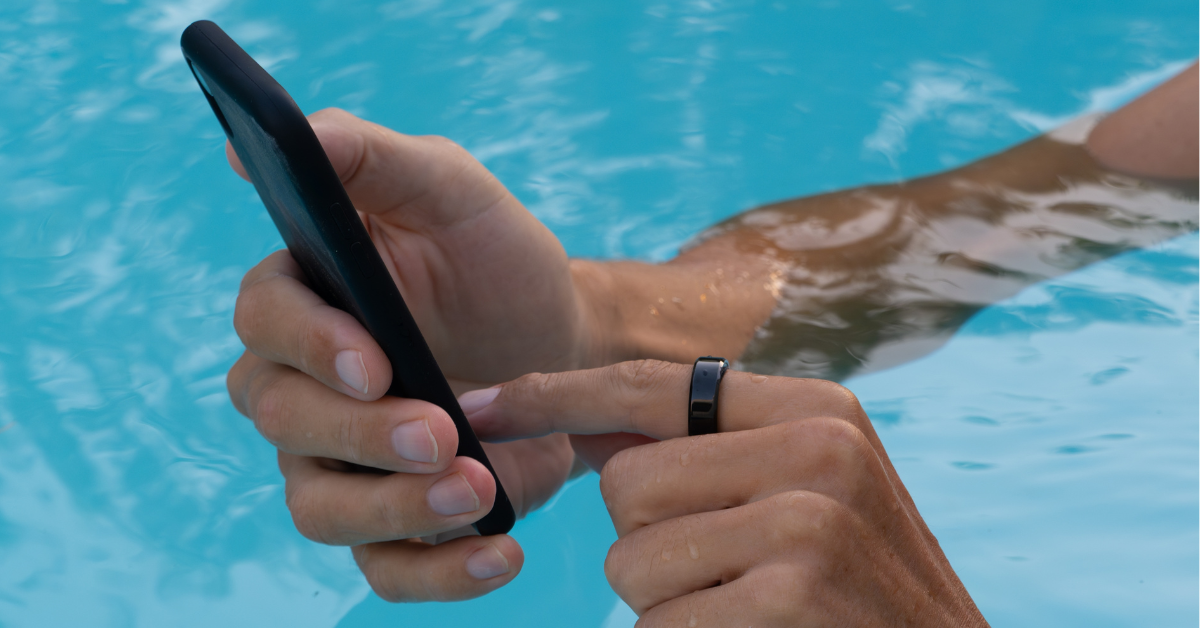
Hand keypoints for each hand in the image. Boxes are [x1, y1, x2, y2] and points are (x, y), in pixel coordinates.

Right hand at [225, 109, 581, 600]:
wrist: (568, 343)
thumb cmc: (498, 262)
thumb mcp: (453, 191)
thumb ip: (374, 158)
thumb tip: (282, 137)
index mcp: (306, 299)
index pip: (266, 324)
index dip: (310, 347)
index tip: (374, 362)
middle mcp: (304, 386)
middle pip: (282, 422)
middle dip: (361, 435)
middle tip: (443, 434)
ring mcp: (342, 460)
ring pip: (322, 507)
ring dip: (395, 508)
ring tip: (479, 491)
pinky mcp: (395, 518)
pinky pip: (386, 567)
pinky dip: (439, 571)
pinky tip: (502, 551)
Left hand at [468, 361, 988, 626]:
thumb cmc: (858, 588)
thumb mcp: (806, 493)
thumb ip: (707, 452)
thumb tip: (577, 420)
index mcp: (817, 410)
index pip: (653, 385)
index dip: (558, 395)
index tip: (486, 405)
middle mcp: (818, 449)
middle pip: (626, 484)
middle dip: (645, 543)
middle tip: (723, 576)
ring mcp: (808, 524)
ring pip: (630, 561)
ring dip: (664, 604)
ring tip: (745, 612)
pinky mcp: (790, 599)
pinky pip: (657, 625)